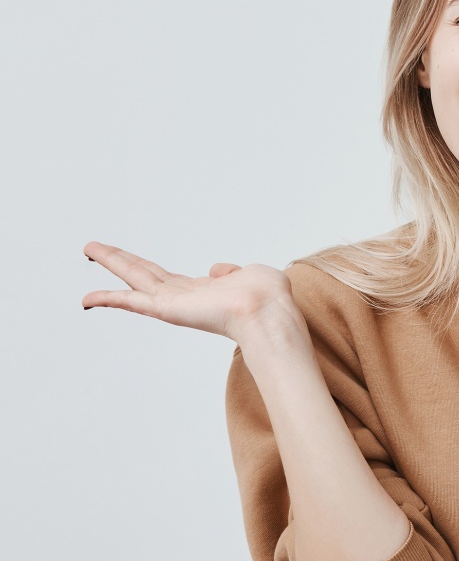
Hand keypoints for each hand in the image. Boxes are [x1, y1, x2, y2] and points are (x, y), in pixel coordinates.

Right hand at [81, 242, 302, 344]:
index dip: (151, 270)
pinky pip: (132, 302)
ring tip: (89, 248)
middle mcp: (186, 298)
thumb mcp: (251, 274)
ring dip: (112, 262)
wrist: (268, 313)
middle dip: (120, 260)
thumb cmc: (268, 297)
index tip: (134, 262)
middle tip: (94, 248)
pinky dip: (108, 299)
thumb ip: (233, 271)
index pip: (169, 279)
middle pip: (145, 274)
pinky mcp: (167, 310)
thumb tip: (217, 270)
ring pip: (135, 279)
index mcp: (204, 291)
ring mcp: (175, 304)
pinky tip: (87, 297)